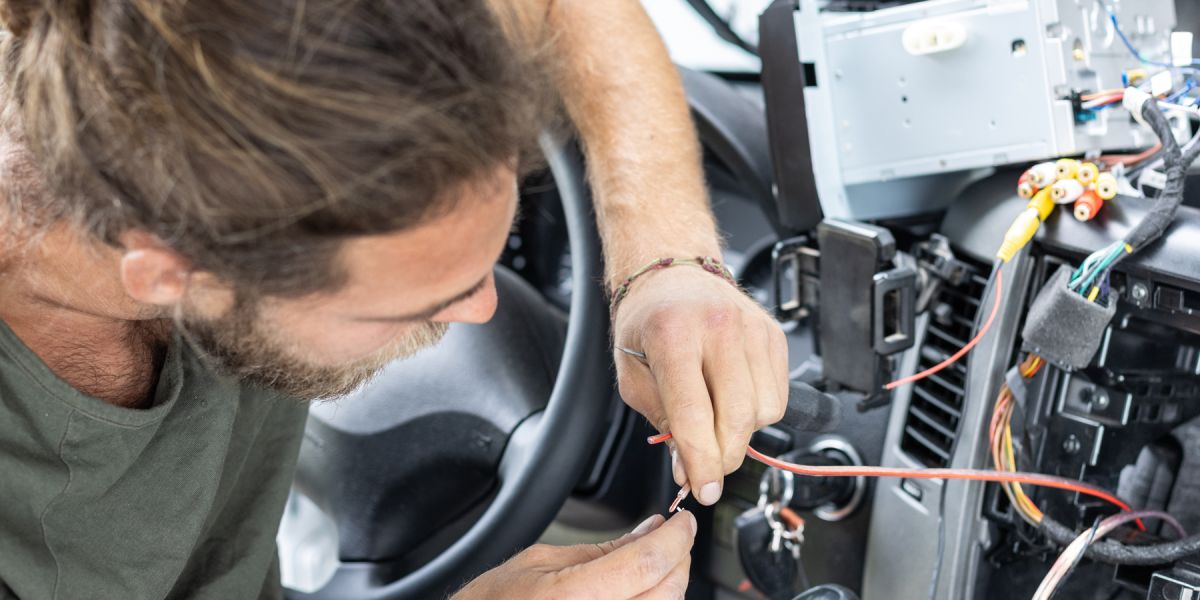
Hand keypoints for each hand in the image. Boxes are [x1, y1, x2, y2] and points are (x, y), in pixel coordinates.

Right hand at [451, 512, 695, 599]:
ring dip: (669, 584)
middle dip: (678, 558)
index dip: (675, 537)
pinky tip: (643, 589)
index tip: (682, 521)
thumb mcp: (541, 562)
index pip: (648, 563)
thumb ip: (603, 550)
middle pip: (667, 591)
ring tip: (657, 562)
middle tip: (673, 537)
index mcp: (574, 598)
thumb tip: (650, 531)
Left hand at [613, 266, 788, 504]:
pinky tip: (731, 398)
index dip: (701, 462)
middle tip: (706, 468)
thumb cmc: (649, 321)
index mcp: (674, 333)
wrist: (674, 273)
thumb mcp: (633, 374)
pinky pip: (778, 396)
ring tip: (714, 417)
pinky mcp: (775, 336)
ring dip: (740, 432)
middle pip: (738, 418)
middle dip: (723, 457)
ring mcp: (753, 329)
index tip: (703, 489)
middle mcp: (719, 327)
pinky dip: (757, 412)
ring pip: (764, 412)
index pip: (694, 414)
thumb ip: (661, 421)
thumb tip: (689, 467)